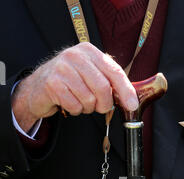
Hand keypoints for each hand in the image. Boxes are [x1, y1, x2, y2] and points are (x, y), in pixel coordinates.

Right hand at [12, 42, 138, 131]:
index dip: (125, 90)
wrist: (38, 87)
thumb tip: (132, 100)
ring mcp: (62, 68)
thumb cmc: (70, 83)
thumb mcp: (90, 75)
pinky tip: (68, 102)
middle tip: (100, 107)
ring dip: (87, 107)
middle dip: (104, 103)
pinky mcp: (52, 84)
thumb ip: (110, 82)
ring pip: (89, 99)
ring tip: (79, 100)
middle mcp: (75, 56)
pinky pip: (75, 106)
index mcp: (89, 51)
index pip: (114, 71)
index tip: (132, 105)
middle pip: (102, 87)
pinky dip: (75, 110)